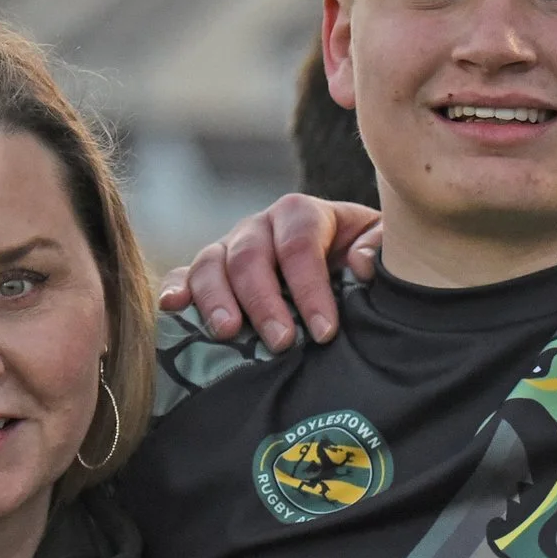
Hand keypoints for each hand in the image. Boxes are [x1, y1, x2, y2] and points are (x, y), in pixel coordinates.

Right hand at [156, 196, 383, 349]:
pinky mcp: (208, 273)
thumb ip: (378, 246)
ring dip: (217, 299)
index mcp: (302, 214)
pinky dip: (175, 288)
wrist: (343, 271)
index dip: (310, 288)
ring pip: (212, 263)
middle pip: (250, 256)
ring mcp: (229, 248)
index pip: (299, 245)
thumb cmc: (363, 261)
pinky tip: (172, 308)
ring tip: (229, 333)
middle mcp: (260, 227)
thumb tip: (361, 264)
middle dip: (265, 301)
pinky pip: (183, 275)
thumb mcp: (384, 246)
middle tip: (281, 343)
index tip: (324, 332)